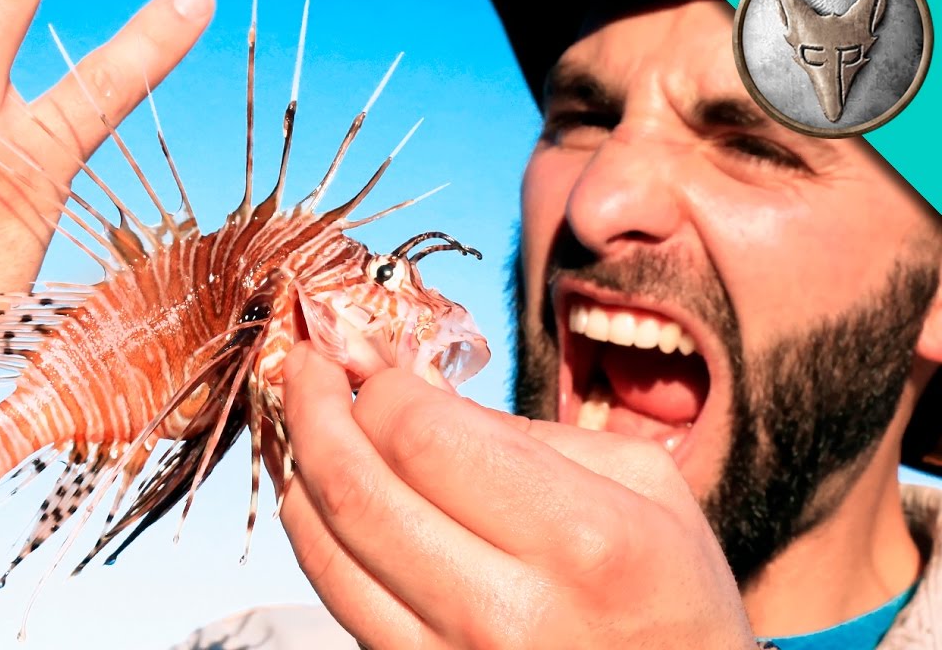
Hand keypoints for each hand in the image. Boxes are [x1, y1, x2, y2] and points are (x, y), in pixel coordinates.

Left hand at [276, 343, 756, 648]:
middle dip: (313, 410)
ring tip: (308, 424)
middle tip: (307, 367)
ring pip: (326, 551)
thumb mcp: (641, 486)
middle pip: (355, 488)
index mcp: (578, 539)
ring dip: (302, 472)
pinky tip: (326, 495)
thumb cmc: (671, 593)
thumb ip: (525, 432)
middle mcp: (505, 610)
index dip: (380, 386)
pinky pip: (339, 602)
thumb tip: (414, 393)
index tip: (376, 363)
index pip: (421, 436)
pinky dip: (318, 537)